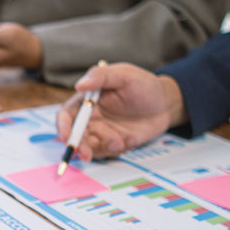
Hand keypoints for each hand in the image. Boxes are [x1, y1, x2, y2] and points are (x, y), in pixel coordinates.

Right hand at [56, 63, 188, 160]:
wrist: (166, 103)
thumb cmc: (144, 84)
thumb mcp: (125, 74)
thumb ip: (101, 77)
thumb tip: (78, 85)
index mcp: (86, 100)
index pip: (66, 115)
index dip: (63, 127)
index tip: (67, 138)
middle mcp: (90, 118)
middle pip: (74, 136)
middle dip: (78, 147)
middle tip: (87, 155)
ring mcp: (102, 132)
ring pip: (91, 147)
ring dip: (103, 148)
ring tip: (121, 141)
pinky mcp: (115, 143)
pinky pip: (109, 152)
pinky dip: (119, 149)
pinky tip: (132, 138)